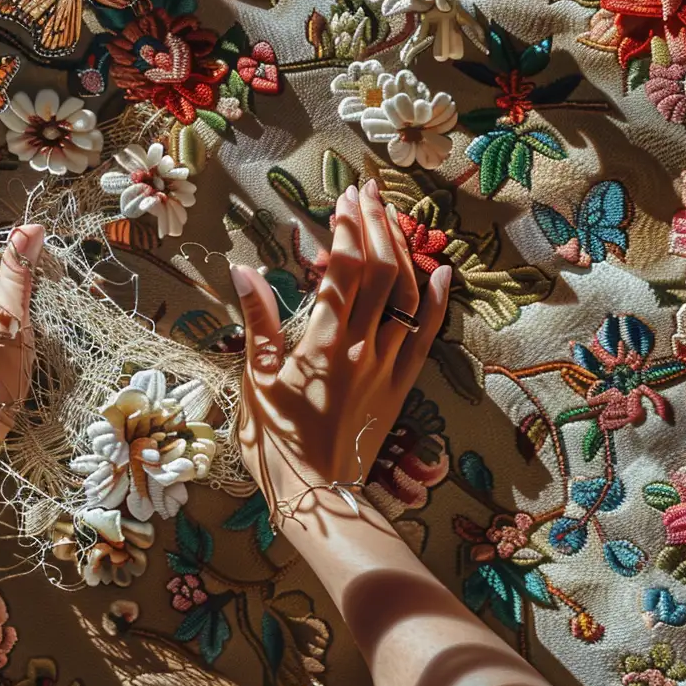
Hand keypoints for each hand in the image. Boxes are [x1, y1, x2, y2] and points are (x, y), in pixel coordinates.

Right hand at [230, 178, 450, 515]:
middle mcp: (363, 348)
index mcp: (323, 344)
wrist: (319, 494)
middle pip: (379, 275)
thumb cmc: (277, 438)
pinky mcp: (400, 384)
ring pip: (405, 297)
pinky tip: (440, 271)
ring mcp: (387, 366)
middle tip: (366, 192)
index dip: (346, 233)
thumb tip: (245, 271)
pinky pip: (424, 335)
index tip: (342, 201)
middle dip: (374, 227)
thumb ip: (258, 322)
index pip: (344, 273)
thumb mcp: (257, 378)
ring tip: (392, 215)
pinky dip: (436, 301)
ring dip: (400, 251)